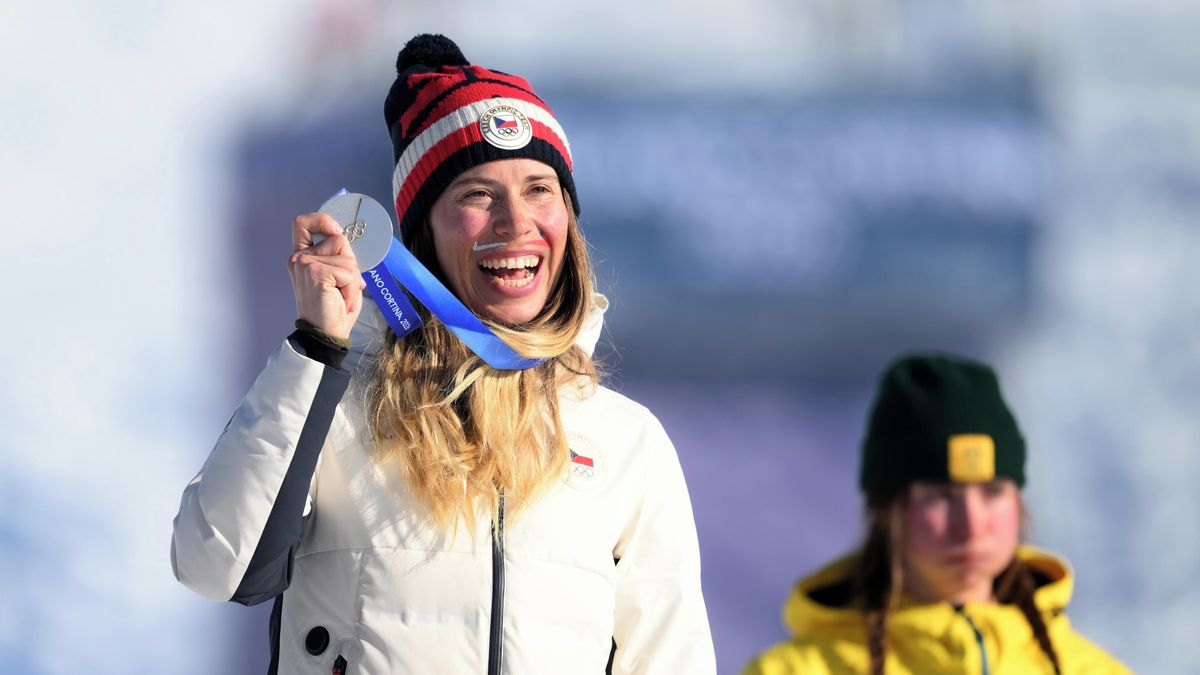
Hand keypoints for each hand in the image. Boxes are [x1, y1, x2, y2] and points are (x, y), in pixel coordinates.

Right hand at [288, 212, 366, 339]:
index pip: (302, 223)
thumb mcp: (338, 277)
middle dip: (350, 264)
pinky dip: (351, 289)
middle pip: (338, 239)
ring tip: (341, 297)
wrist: (325, 335)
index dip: (322, 220)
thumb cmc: (333, 310)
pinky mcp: (315, 273)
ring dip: (352, 280)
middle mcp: (299, 258)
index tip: (335, 232)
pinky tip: (341, 301)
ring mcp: (305, 264)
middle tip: (344, 288)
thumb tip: (349, 240)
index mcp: (302, 257)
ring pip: (348, 257)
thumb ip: (339, 257)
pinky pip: (348, 272)